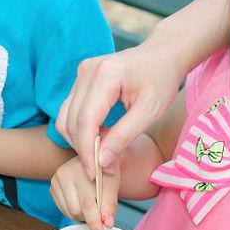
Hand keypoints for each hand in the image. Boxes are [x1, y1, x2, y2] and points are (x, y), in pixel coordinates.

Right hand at [50, 156, 119, 229]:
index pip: (87, 204)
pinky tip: (80, 201)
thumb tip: (107, 224)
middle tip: (99, 211)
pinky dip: (73, 211)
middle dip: (89, 217)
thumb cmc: (105, 171)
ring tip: (90, 203)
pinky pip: (62, 209)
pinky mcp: (52, 187)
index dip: (94, 222)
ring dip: (81, 215)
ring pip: (68, 212)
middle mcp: (64, 174)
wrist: (94, 158)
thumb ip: (110, 205)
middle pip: (75, 211)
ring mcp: (55, 180)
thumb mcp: (113, 185)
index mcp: (82, 171)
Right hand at [56, 44, 184, 179]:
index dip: (87, 151)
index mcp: (106, 75)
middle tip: (103, 170)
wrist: (162, 54)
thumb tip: (102, 162)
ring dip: (79, 141)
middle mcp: (87, 71)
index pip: (86, 121)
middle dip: (84, 149)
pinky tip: (99, 137)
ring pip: (66, 118)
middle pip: (72, 122)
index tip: (95, 175)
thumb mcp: (150, 112)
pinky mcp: (80, 78)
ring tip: (102, 154)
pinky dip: (80, 129)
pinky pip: (70, 110)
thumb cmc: (161, 81)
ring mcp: (81, 72)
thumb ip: (124, 136)